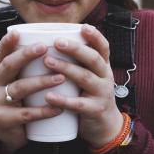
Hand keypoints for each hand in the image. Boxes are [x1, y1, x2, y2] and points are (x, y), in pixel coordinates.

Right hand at [0, 30, 63, 151]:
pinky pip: (26, 114)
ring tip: (60, 78)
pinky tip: (58, 108)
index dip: (6, 42)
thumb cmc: (23, 103)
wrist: (13, 137)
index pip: (0, 54)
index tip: (17, 32)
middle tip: (44, 48)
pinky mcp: (5, 121)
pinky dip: (43, 111)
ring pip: (19, 88)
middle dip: (25, 55)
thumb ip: (32, 68)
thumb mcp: (22, 83)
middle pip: (8, 66)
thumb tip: (58, 45)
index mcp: (1, 73)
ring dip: (40, 82)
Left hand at [43, 24, 123, 147]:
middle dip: (75, 49)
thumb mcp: (91, 77)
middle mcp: (105, 77)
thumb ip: (78, 63)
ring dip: (66, 68)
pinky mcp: (95, 110)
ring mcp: (102, 94)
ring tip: (48, 61)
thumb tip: (51, 41)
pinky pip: (79, 104)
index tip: (83, 27)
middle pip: (93, 59)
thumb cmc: (90, 96)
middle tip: (57, 42)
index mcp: (103, 67)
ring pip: (85, 78)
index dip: (95, 36)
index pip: (103, 47)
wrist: (106, 127)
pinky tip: (49, 96)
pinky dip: (63, 100)